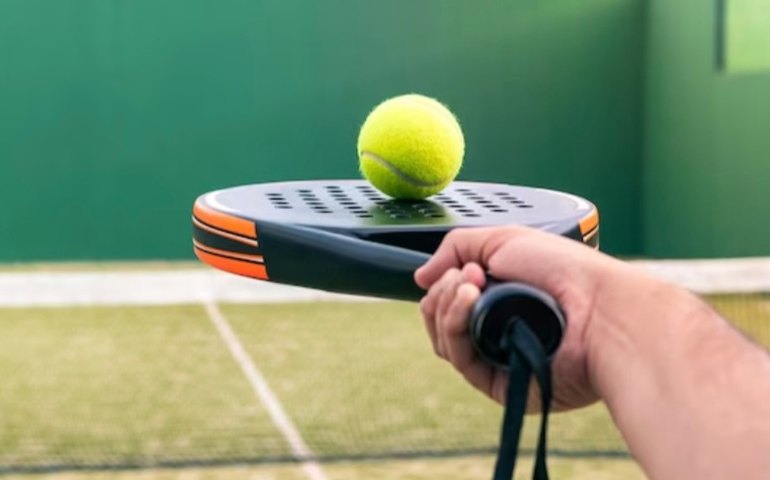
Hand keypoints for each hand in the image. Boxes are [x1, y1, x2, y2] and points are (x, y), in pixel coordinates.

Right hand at [415, 226, 641, 411]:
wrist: (597, 304)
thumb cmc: (564, 271)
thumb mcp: (502, 239)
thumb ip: (454, 248)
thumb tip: (419, 277)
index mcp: (500, 299)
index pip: (450, 300)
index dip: (445, 283)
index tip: (464, 266)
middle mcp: (497, 330)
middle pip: (439, 321)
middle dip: (443, 292)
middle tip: (468, 275)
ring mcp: (498, 358)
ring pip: (443, 341)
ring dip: (445, 307)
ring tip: (469, 285)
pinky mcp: (501, 384)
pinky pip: (460, 360)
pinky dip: (454, 328)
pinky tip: (469, 302)